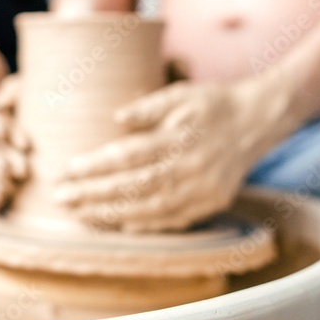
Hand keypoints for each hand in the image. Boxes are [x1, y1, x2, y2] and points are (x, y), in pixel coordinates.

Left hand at [54, 66, 304, 231]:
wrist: (258, 120)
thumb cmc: (210, 103)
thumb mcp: (179, 93)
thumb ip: (147, 106)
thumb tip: (116, 117)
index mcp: (180, 138)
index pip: (130, 156)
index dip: (97, 166)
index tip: (69, 170)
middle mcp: (192, 168)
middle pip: (134, 186)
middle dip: (94, 194)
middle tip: (61, 197)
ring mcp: (204, 190)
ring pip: (151, 209)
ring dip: (112, 214)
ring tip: (80, 214)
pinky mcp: (212, 203)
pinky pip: (173, 221)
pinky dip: (143, 225)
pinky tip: (116, 226)